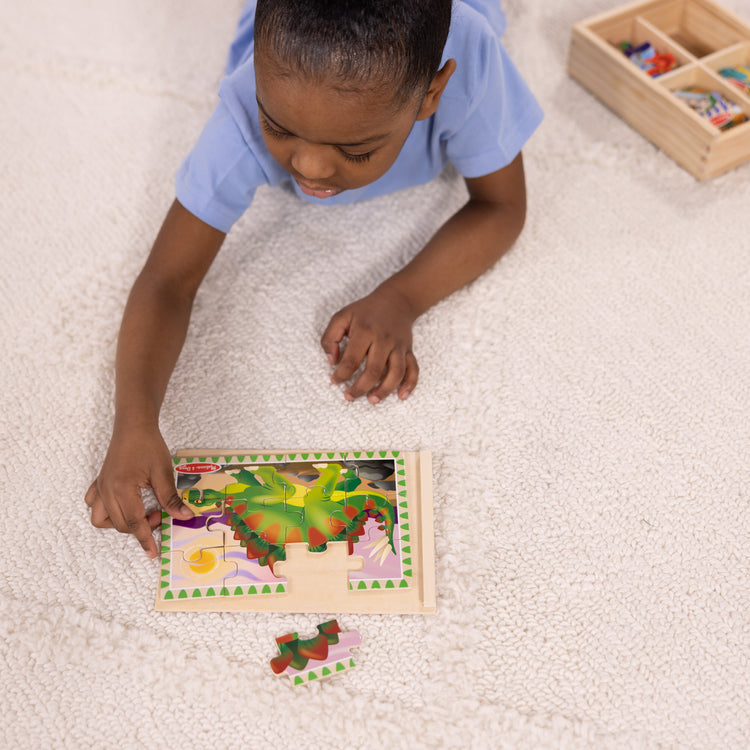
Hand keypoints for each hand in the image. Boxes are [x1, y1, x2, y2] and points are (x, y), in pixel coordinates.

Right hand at [85, 425, 192, 557]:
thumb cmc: (149, 446)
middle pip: (120, 524)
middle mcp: (107, 491)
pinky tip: (122, 504)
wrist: (134, 426)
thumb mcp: (163, 473)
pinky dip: (105, 511)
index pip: (134, 523)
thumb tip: (184, 516)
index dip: (145, 539)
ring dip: (120, 523)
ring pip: (101, 519)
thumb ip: (171, 498)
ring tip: (140, 512)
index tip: (153, 552)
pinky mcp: (99, 482)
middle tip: (160, 515)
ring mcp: (100, 487)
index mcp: (122, 489)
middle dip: (141, 527)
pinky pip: (93, 504)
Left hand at [321, 286, 418, 402]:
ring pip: (396, 373)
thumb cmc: (365, 311)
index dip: (341, 374)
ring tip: (372, 400)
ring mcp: (399, 346)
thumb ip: (330, 338)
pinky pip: (413, 369)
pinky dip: (410, 384)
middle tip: (349, 397)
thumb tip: (332, 361)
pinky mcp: (409, 350)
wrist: (396, 300)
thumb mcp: (342, 316)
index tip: (335, 381)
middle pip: (374, 370)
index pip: (351, 359)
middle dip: (360, 388)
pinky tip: (401, 396)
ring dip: (384, 390)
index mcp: (365, 331)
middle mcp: (384, 340)